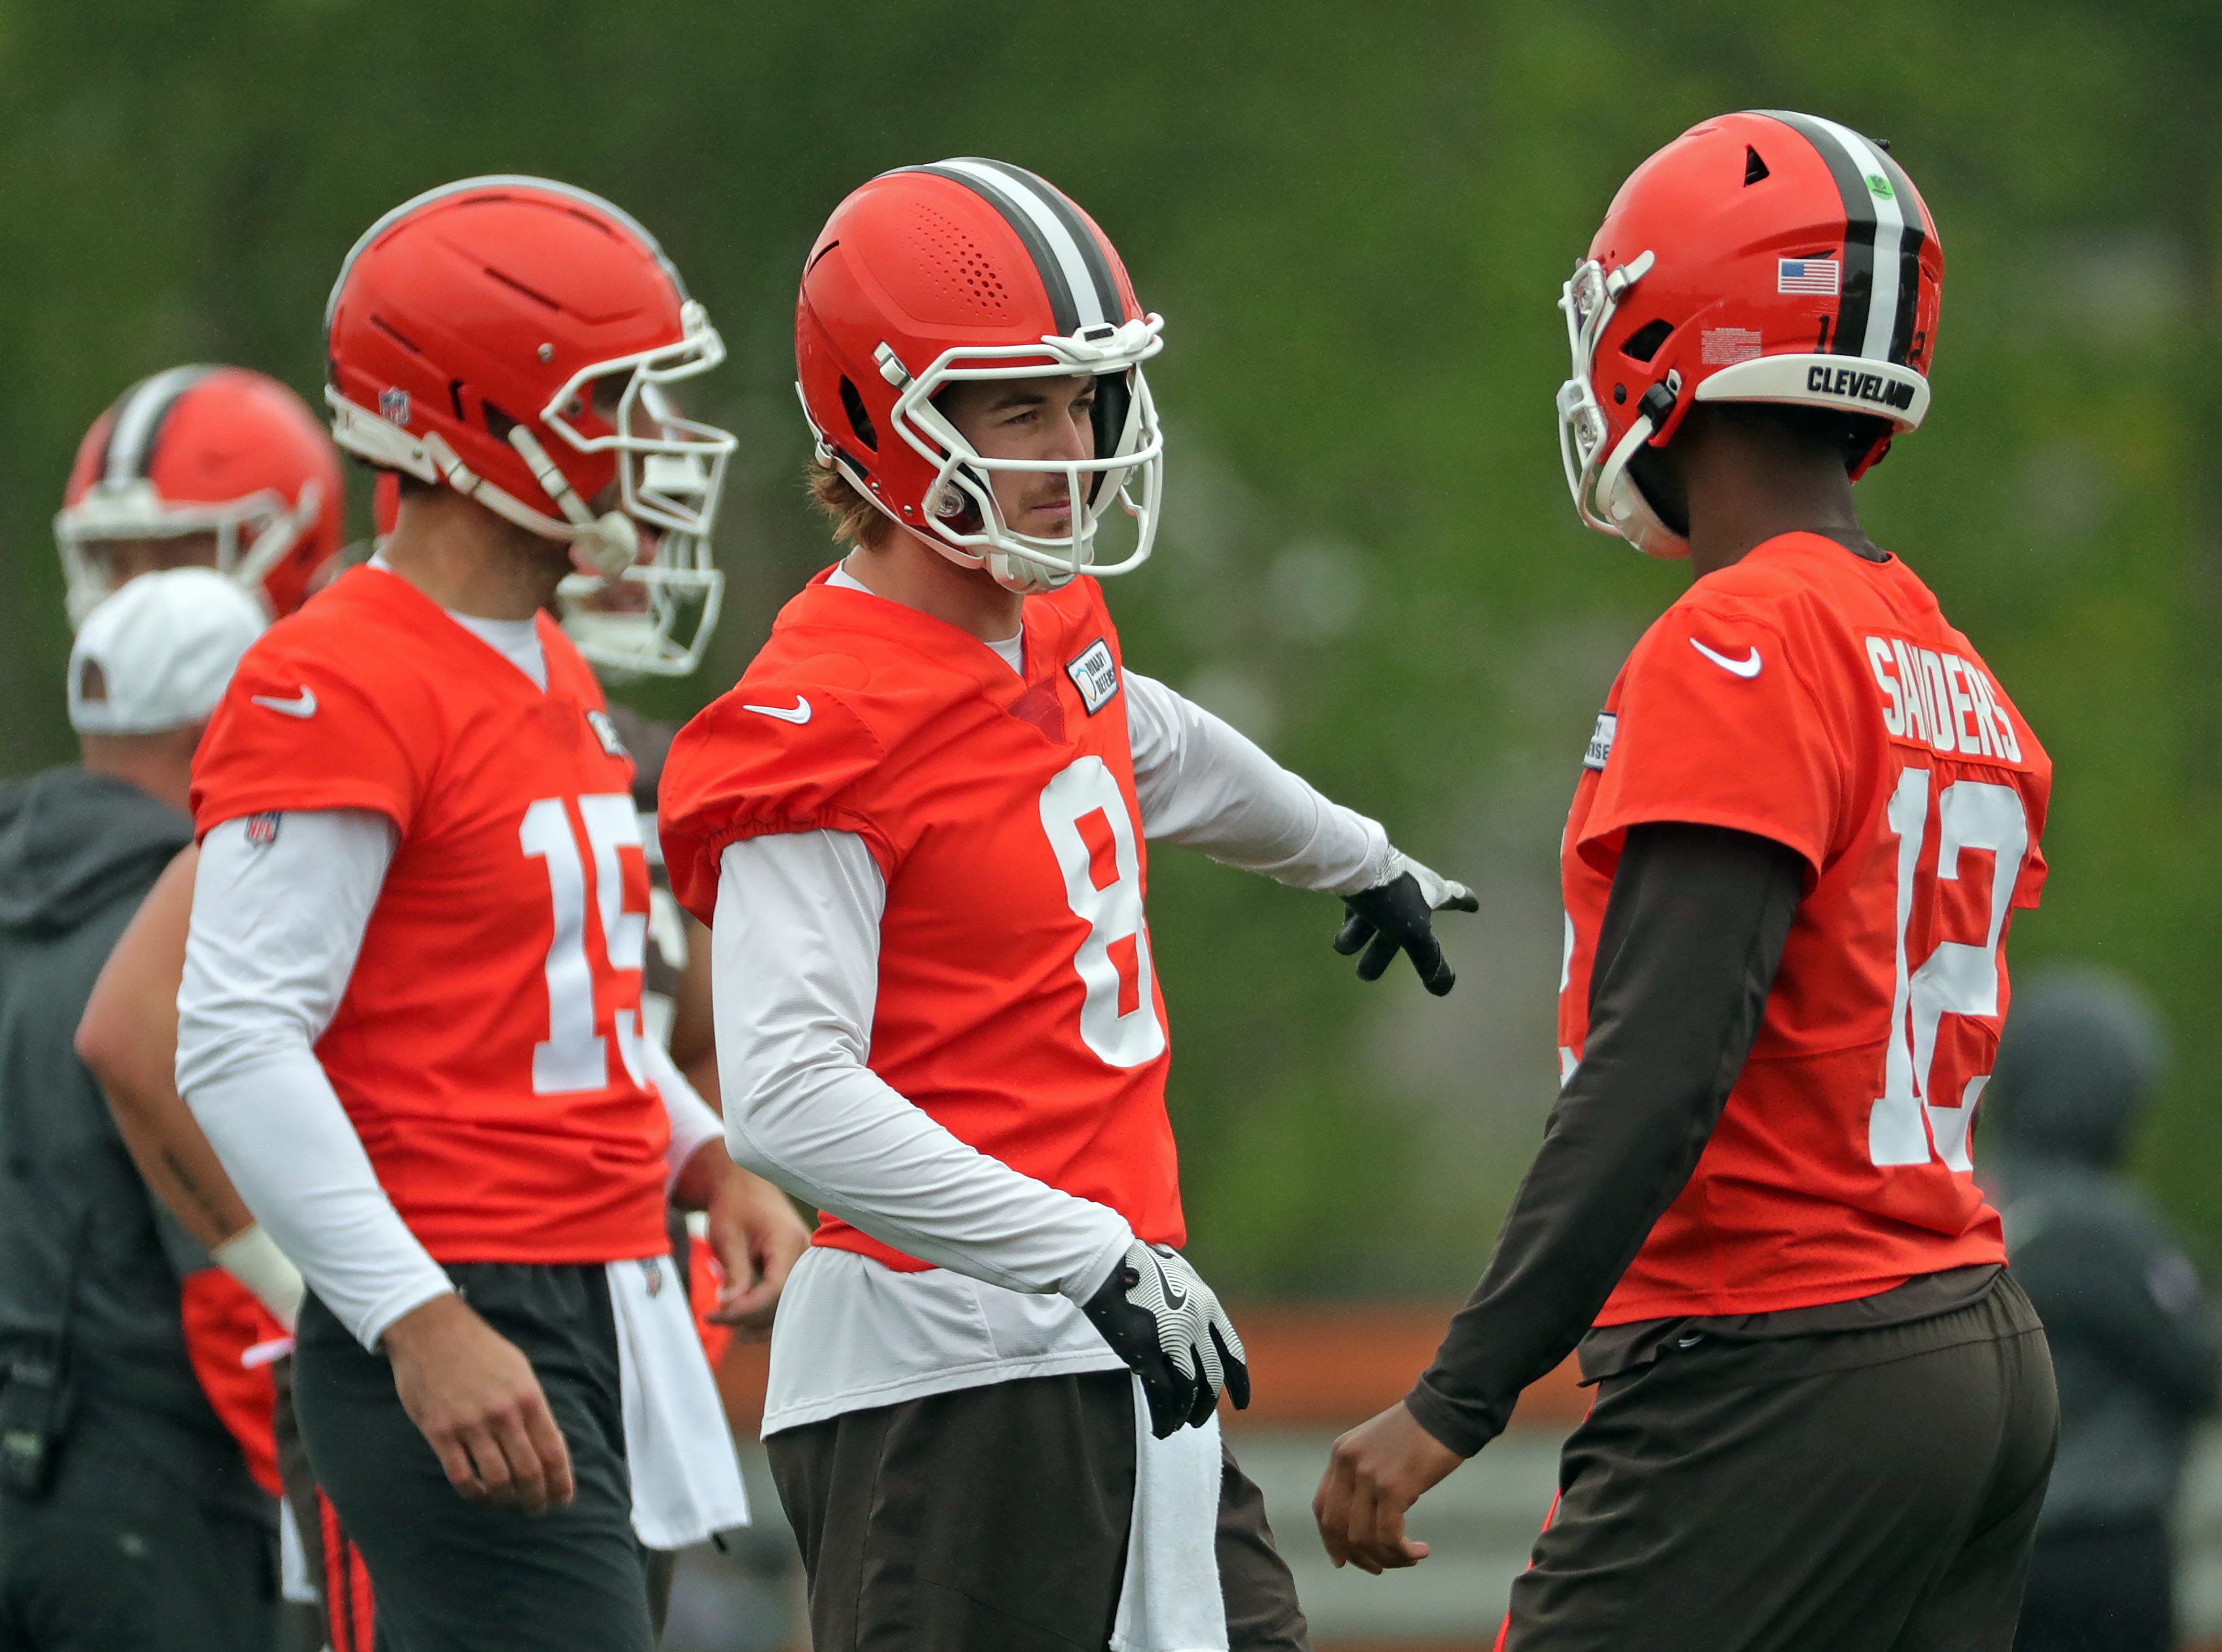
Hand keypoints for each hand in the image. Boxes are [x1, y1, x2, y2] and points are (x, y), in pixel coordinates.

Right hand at [382, 1292, 573, 1513]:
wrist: (432, 1331)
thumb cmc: (480, 1349)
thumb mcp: (519, 1370)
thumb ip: (533, 1407)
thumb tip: (547, 1444)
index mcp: (528, 1397)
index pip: (553, 1451)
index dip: (561, 1482)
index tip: (563, 1499)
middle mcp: (504, 1415)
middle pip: (528, 1473)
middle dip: (536, 1498)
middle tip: (536, 1508)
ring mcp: (471, 1426)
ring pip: (497, 1480)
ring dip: (506, 1499)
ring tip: (509, 1503)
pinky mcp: (440, 1433)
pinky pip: (462, 1477)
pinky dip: (474, 1494)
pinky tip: (480, 1494)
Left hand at [689, 1147, 811, 1340]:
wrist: (745, 1185)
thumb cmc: (735, 1205)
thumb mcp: (727, 1236)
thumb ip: (734, 1271)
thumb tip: (731, 1305)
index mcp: (787, 1242)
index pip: (774, 1289)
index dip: (745, 1309)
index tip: (714, 1316)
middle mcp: (803, 1254)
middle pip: (783, 1301)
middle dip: (749, 1317)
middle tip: (714, 1318)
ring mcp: (803, 1263)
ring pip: (788, 1304)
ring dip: (758, 1320)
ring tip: (727, 1325)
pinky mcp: (797, 1268)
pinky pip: (787, 1297)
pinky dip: (765, 1311)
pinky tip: (744, 1323)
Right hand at [1080, 1239, 1248, 1438]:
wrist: (1105, 1262)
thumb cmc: (1136, 1266)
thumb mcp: (1179, 1277)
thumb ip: (1194, 1303)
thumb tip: (1201, 1329)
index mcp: (1208, 1304)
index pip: (1233, 1353)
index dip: (1240, 1383)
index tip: (1242, 1404)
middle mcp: (1196, 1324)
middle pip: (1212, 1378)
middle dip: (1206, 1405)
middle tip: (1197, 1419)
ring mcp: (1172, 1339)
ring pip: (1189, 1391)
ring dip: (1185, 1414)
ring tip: (1177, 1425)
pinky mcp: (1145, 1352)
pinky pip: (1162, 1396)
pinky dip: (1164, 1418)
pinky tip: (1161, 1429)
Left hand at [1312, 1401, 1464, 1572]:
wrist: (1448, 1409)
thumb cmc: (1420, 1432)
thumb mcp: (1378, 1449)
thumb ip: (1364, 1478)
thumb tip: (1363, 1526)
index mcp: (1341, 1454)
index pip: (1321, 1507)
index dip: (1330, 1540)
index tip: (1343, 1561)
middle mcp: (1348, 1464)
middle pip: (1336, 1527)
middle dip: (1357, 1556)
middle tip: (1380, 1567)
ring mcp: (1368, 1475)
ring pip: (1362, 1537)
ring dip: (1387, 1558)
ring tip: (1410, 1558)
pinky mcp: (1393, 1486)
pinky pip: (1388, 1535)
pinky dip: (1402, 1552)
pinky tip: (1421, 1552)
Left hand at [1334, 851, 1478, 996]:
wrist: (1353, 861)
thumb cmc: (1392, 894)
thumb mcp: (1414, 932)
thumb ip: (1428, 959)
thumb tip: (1443, 988)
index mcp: (1431, 891)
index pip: (1454, 897)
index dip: (1464, 902)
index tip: (1474, 905)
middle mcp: (1409, 885)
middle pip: (1401, 926)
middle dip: (1382, 952)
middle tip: (1365, 975)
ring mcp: (1382, 882)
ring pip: (1373, 920)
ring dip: (1356, 939)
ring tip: (1343, 948)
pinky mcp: (1358, 881)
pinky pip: (1356, 909)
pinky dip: (1349, 926)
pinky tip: (1340, 937)